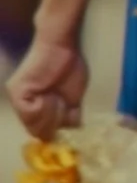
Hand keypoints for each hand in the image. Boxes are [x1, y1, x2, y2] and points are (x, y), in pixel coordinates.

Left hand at [8, 23, 87, 141]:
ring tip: (58, 97)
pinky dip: (43, 108)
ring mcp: (18, 99)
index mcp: (37, 108)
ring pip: (34, 124)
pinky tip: (49, 95)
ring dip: (51, 114)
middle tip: (63, 103)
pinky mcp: (17, 92)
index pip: (43, 132)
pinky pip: (30, 113)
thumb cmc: (70, 67)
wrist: (62, 47)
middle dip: (55, 122)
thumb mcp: (73, 99)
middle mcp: (24, 106)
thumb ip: (69, 117)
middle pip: (38, 131)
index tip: (68, 119)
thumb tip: (68, 135)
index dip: (57, 130)